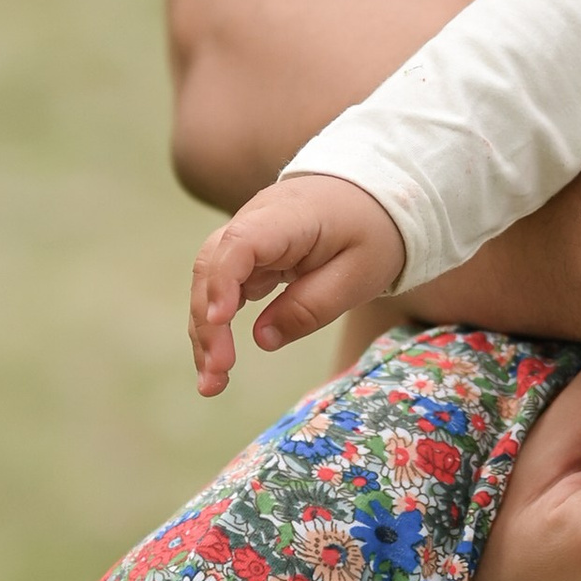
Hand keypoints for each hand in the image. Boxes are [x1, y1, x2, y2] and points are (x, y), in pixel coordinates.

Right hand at [188, 173, 404, 395]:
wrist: (375, 197)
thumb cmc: (370, 232)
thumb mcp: (357, 275)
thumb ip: (312, 306)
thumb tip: (262, 339)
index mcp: (288, 217)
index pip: (241, 243)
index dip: (223, 281)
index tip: (220, 321)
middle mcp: (255, 220)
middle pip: (212, 265)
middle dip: (207, 322)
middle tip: (217, 373)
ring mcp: (246, 236)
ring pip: (209, 281)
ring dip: (205, 331)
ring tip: (212, 383)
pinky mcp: (247, 256)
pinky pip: (222, 288)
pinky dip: (216, 324)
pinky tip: (217, 362)